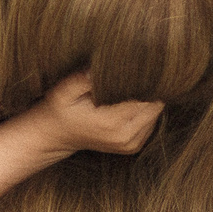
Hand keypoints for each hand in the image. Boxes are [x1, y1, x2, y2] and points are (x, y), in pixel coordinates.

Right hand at [36, 71, 162, 155]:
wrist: (56, 136)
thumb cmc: (60, 109)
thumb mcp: (64, 91)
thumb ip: (84, 78)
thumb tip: (102, 66)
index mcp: (111, 122)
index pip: (144, 97)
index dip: (144, 79)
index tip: (137, 66)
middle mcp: (125, 136)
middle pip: (155, 105)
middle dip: (148, 88)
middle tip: (136, 72)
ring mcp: (131, 144)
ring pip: (156, 113)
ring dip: (148, 98)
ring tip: (131, 86)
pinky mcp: (134, 145)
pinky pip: (152, 121)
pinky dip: (145, 109)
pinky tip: (130, 100)